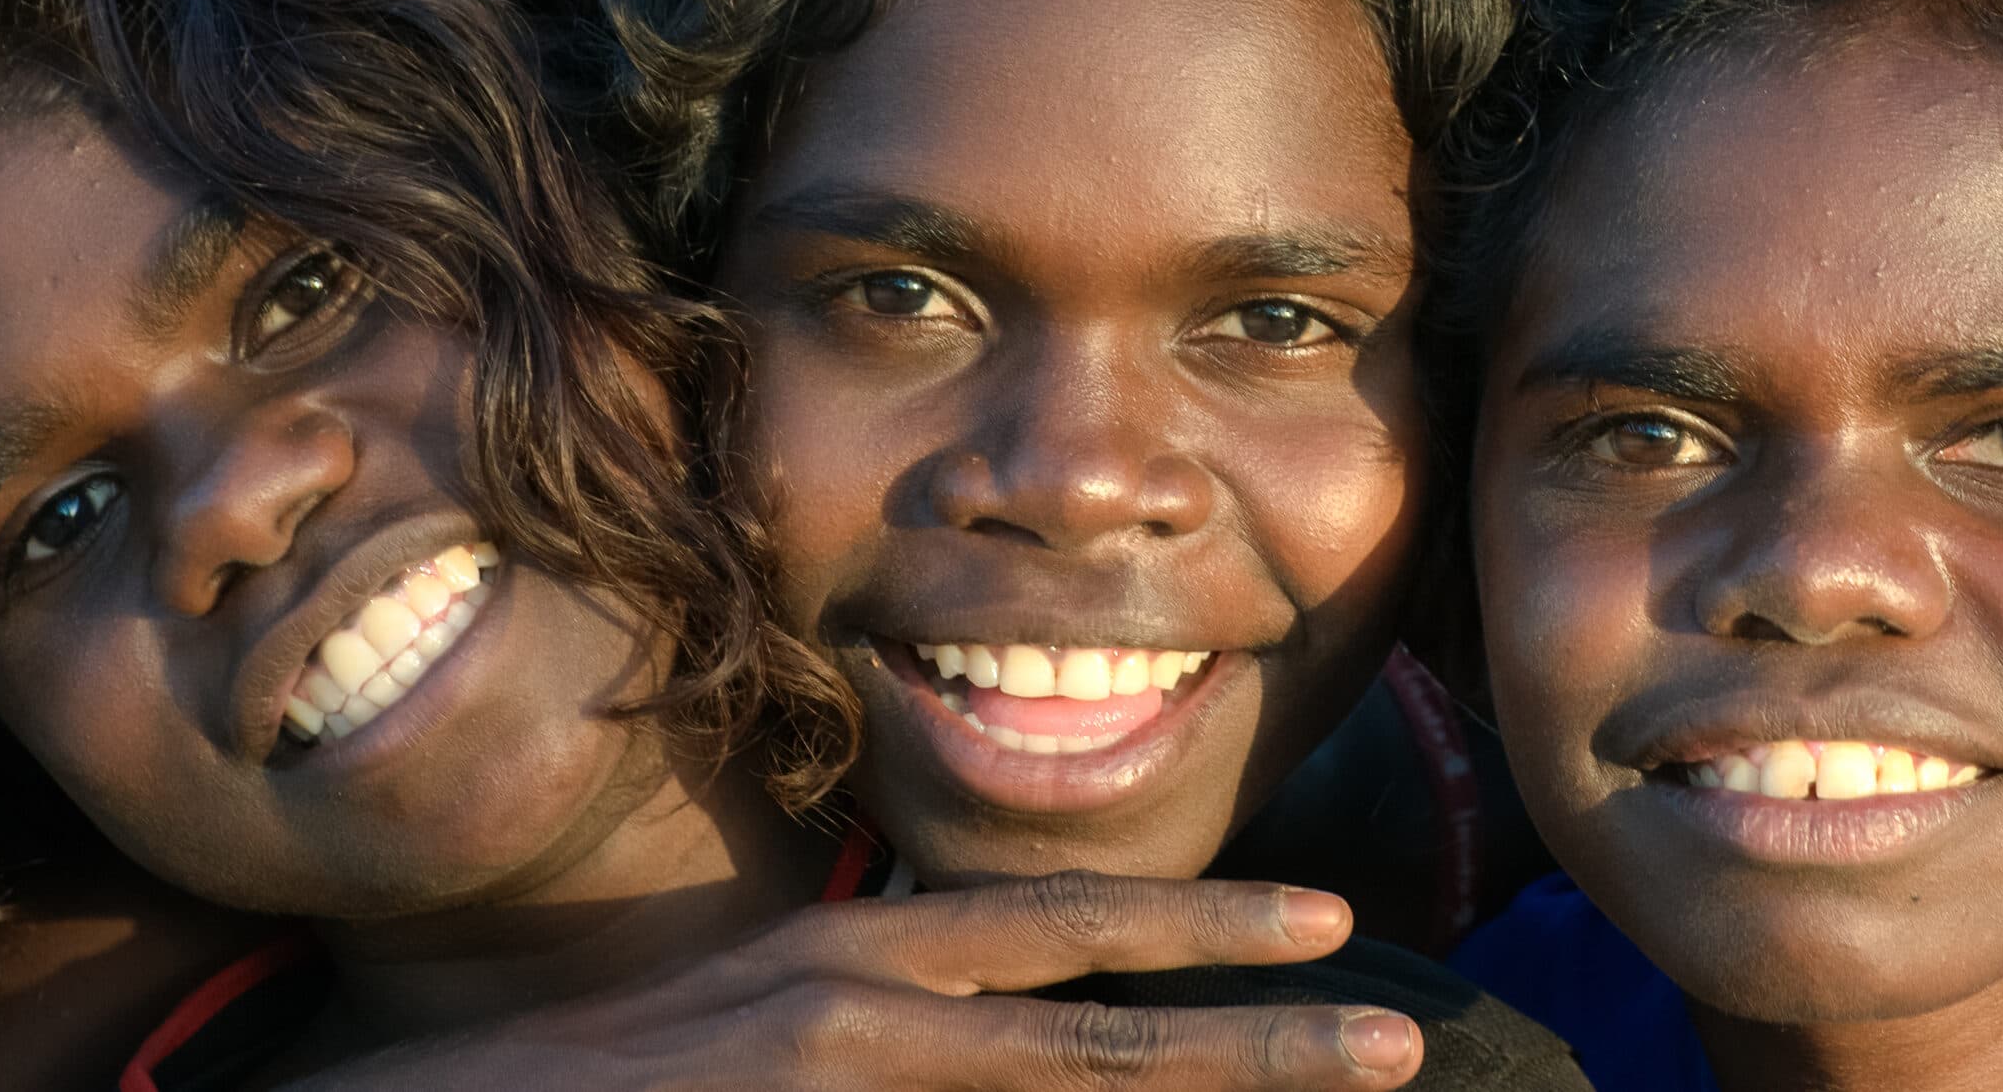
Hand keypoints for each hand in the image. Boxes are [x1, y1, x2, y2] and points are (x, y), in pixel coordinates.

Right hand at [288, 872, 1421, 1090]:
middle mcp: (855, 1017)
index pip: (1063, 936)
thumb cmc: (604, 1079)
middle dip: (1256, 1044)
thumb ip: (887, 1016)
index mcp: (858, 964)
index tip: (1325, 927)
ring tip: (1339, 1091)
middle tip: (1398, 1038)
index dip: (1199, 936)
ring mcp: (825, 1091)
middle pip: (1096, 1037)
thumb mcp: (769, 1017)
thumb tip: (1011, 1022)